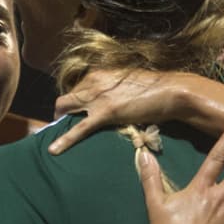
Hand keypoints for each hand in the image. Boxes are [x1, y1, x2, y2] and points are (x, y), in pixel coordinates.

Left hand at [49, 68, 186, 154]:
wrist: (169, 91)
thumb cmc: (154, 89)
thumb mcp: (127, 83)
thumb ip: (112, 89)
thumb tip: (108, 99)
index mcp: (98, 73)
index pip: (76, 88)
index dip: (74, 102)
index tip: (76, 112)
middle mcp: (93, 81)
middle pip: (66, 98)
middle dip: (62, 112)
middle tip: (63, 125)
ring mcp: (98, 96)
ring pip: (65, 108)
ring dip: (61, 122)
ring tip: (57, 137)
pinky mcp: (105, 112)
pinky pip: (79, 128)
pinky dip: (65, 139)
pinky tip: (54, 150)